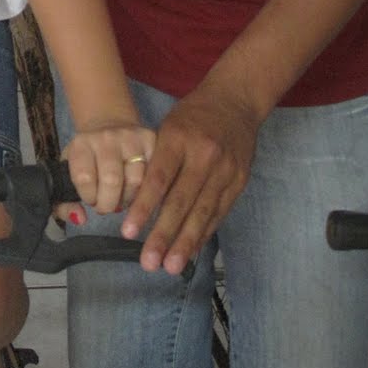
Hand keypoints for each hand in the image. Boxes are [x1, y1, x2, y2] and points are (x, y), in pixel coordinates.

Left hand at [60, 121, 156, 220]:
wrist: (108, 123)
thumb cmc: (88, 157)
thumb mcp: (68, 173)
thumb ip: (64, 203)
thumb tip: (80, 218)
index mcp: (81, 144)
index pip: (84, 179)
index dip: (89, 197)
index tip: (91, 199)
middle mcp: (106, 137)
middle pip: (112, 181)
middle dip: (109, 203)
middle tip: (107, 205)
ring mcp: (131, 137)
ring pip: (136, 181)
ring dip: (128, 199)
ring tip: (121, 198)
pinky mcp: (151, 140)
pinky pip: (153, 174)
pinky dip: (146, 189)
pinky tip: (137, 190)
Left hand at [122, 80, 260, 273]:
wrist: (236, 101)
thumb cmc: (192, 115)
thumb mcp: (168, 128)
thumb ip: (157, 162)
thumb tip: (138, 202)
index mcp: (179, 139)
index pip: (158, 179)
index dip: (144, 208)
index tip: (128, 233)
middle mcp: (204, 156)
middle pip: (181, 202)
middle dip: (164, 235)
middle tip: (149, 262)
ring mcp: (226, 170)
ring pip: (202, 212)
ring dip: (186, 243)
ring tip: (171, 266)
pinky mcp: (239, 181)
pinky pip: (219, 212)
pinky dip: (204, 233)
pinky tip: (191, 251)